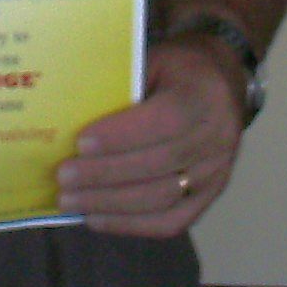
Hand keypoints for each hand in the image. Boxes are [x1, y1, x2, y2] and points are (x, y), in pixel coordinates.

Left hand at [56, 36, 245, 236]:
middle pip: (158, 165)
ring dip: (110, 203)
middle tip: (63, 177)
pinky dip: (129, 224)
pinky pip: (169, 222)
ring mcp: (216, 173)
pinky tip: (96, 218)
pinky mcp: (208, 198)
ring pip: (161, 198)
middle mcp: (217, 139)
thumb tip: (71, 116)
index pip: (166, 122)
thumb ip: (123, 86)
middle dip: (105, 174)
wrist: (223, 85)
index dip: (122, 136)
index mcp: (204, 97)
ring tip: (69, 200)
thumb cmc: (179, 71)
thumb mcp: (154, 61)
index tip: (81, 143)